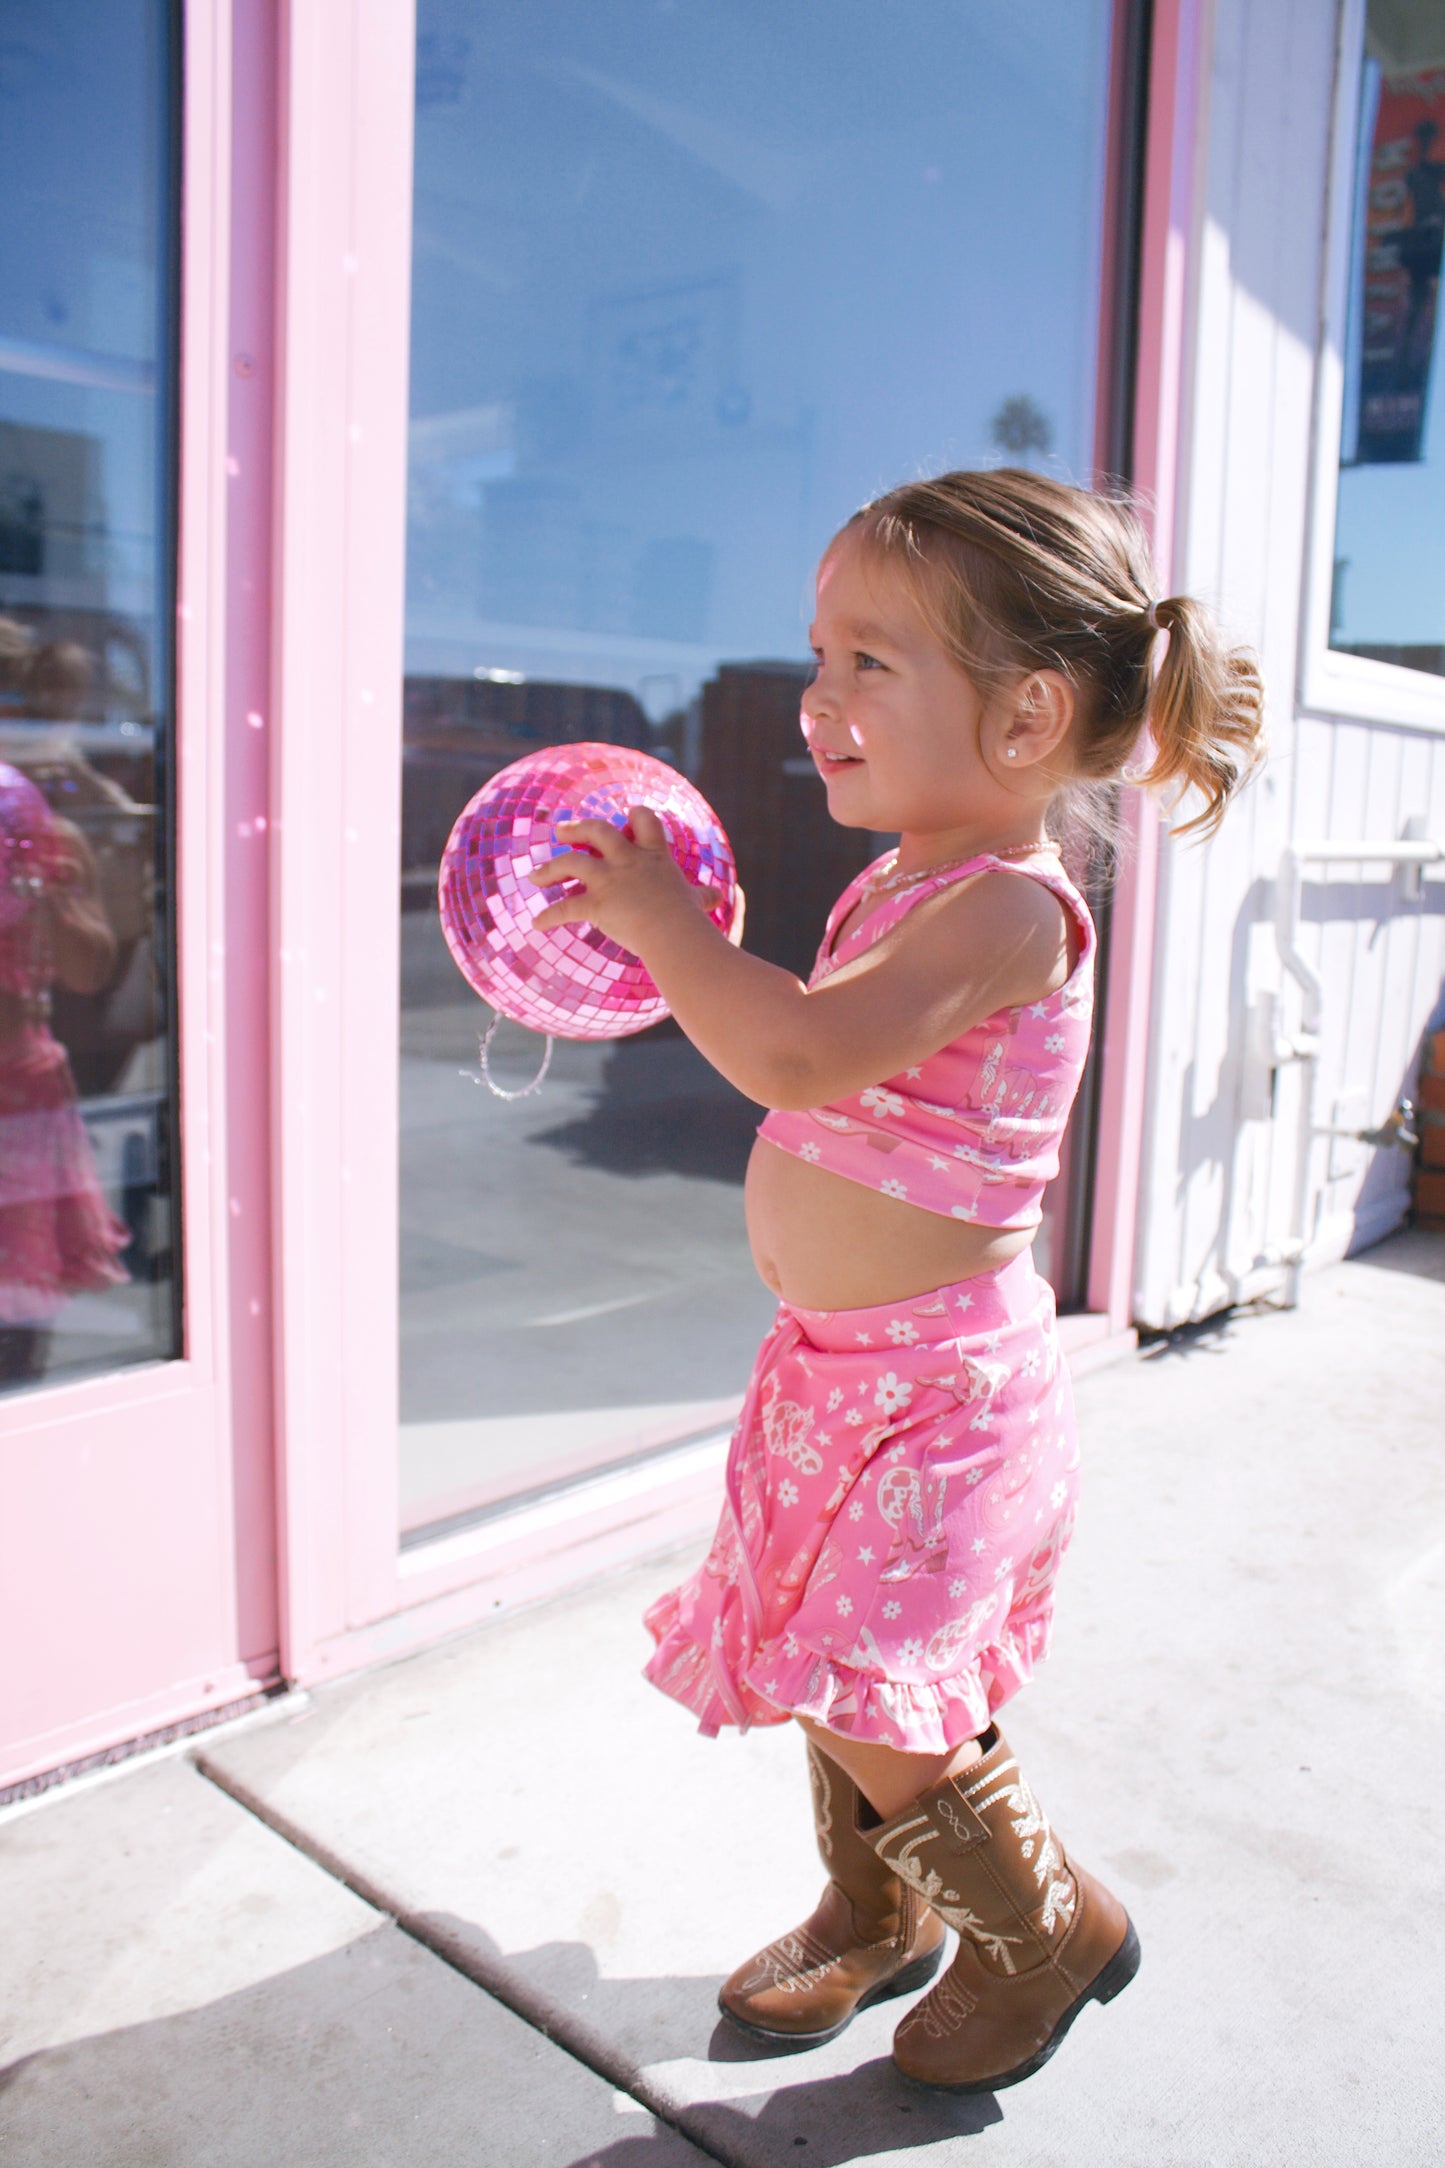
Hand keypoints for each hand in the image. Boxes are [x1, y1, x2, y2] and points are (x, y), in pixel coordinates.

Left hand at [527, 804, 717, 951]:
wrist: (675, 934)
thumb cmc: (689, 920)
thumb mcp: (698, 902)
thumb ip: (704, 896)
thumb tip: (721, 896)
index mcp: (654, 857)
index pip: (644, 822)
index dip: (634, 817)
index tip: (626, 818)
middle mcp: (628, 861)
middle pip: (598, 830)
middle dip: (577, 828)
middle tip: (561, 829)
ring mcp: (610, 880)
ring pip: (571, 861)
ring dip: (550, 867)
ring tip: (535, 876)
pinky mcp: (596, 904)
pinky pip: (566, 908)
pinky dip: (549, 916)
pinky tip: (537, 924)